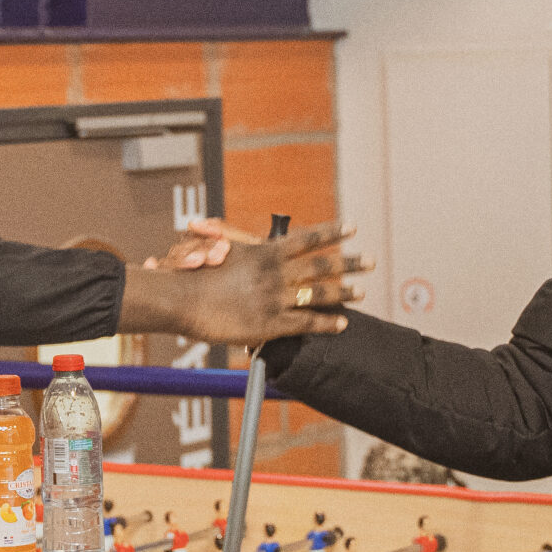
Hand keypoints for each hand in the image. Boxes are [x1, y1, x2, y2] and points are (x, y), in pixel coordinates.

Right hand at [118, 220, 368, 345]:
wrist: (180, 299)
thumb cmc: (193, 274)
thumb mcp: (217, 249)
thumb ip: (232, 241)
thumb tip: (238, 237)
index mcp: (267, 251)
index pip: (308, 238)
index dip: (332, 232)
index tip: (351, 226)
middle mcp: (277, 272)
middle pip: (323, 265)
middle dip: (350, 262)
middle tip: (370, 261)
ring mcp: (277, 298)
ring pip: (321, 294)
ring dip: (346, 292)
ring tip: (362, 291)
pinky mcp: (272, 324)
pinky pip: (307, 323)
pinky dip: (327, 323)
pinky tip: (343, 324)